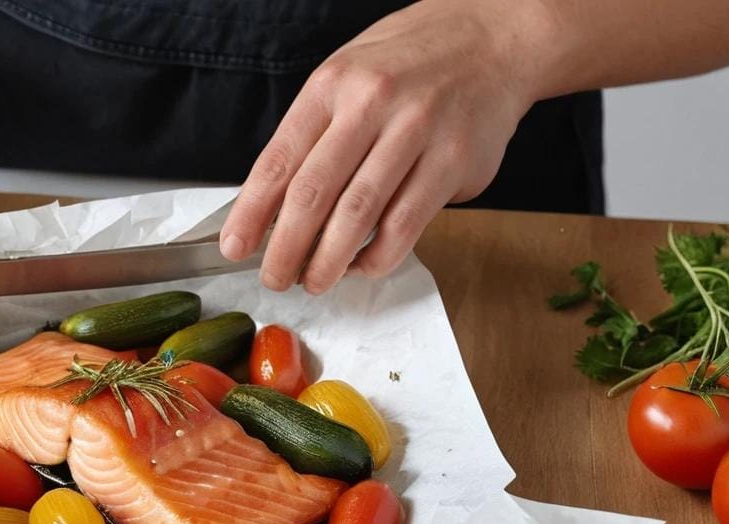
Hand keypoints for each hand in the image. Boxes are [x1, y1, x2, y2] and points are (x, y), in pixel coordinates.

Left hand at [219, 0, 539, 292]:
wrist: (493, 37)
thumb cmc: (410, 64)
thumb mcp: (347, 77)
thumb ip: (313, 135)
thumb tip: (272, 207)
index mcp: (332, 85)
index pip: (278, 160)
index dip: (251, 213)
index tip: (235, 247)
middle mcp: (372, 104)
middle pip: (313, 194)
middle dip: (285, 249)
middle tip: (274, 278)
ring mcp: (416, 132)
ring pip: (358, 216)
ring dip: (328, 261)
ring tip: (314, 281)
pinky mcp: (453, 162)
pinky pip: (405, 226)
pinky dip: (377, 257)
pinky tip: (362, 266)